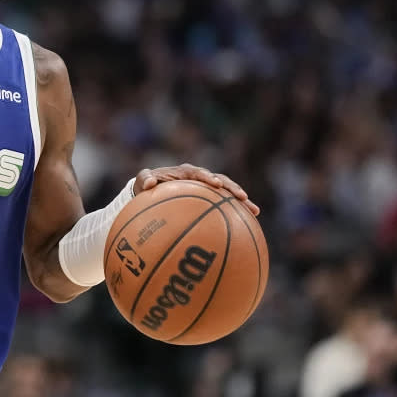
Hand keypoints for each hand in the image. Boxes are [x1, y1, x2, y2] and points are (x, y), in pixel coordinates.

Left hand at [134, 163, 259, 215]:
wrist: (153, 192)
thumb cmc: (148, 187)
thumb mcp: (143, 181)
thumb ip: (145, 179)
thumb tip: (149, 183)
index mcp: (186, 172)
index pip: (199, 173)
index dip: (207, 177)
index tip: (214, 184)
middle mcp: (200, 178)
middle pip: (221, 181)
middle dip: (232, 188)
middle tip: (242, 197)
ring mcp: (207, 189)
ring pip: (227, 193)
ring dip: (240, 200)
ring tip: (254, 210)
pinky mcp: (210, 200)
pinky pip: (225, 206)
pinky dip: (237, 213)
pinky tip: (250, 224)